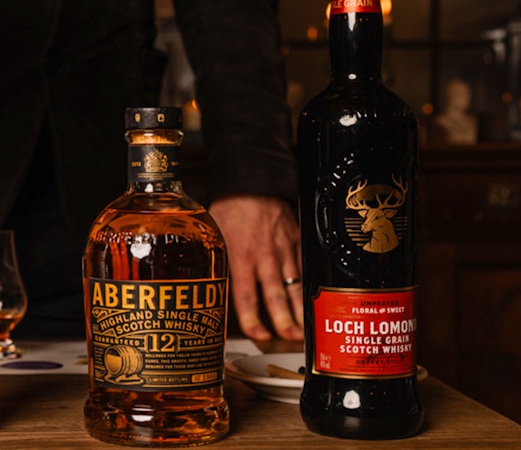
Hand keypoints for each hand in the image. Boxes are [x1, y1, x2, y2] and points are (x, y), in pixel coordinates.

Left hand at [208, 194, 303, 340]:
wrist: (254, 181)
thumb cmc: (231, 206)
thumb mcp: (215, 234)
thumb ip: (216, 260)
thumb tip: (208, 284)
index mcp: (240, 255)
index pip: (246, 295)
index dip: (252, 319)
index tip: (258, 334)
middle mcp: (263, 256)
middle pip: (275, 295)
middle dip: (284, 320)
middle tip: (290, 338)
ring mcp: (283, 250)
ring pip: (294, 285)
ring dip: (300, 309)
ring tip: (306, 329)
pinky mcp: (296, 242)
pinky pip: (304, 268)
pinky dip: (308, 286)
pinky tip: (312, 301)